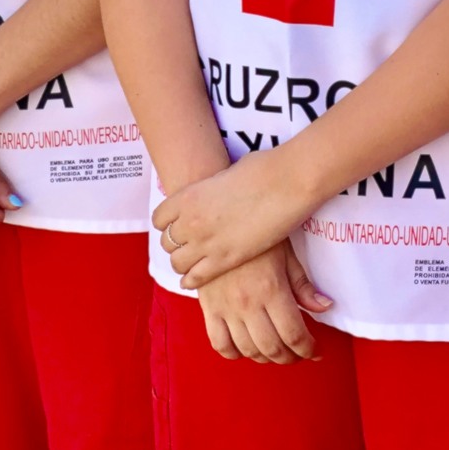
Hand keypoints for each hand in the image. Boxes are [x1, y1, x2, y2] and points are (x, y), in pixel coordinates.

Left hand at [156, 147, 316, 289]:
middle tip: (190, 244)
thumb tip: (219, 193)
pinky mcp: (225, 260)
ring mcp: (206, 242)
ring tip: (195, 262)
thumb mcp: (229, 173)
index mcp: (189, 196)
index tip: (178, 225)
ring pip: (177, 263)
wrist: (288, 182)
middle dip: (177, 244)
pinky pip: (195, 278)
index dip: (168, 224)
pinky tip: (197, 278)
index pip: (160, 219)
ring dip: (184, 262)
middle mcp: (191, 221)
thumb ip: (215, 188)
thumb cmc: (265, 169)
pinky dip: (193, 280)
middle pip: (167, 243)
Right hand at [195, 242, 331, 362]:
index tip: (316, 351)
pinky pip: (219, 343)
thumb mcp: (286, 254)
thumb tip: (324, 307)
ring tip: (277, 352)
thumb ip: (303, 285)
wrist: (218, 224)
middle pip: (272, 348)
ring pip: (247, 350)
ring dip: (265, 358)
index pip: (293, 334)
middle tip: (299, 354)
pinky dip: (234, 353)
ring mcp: (226, 308)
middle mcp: (248, 304)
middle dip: (290, 357)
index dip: (308, 349)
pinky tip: (246, 348)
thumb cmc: (258, 235)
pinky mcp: (208, 308)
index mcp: (272, 289)